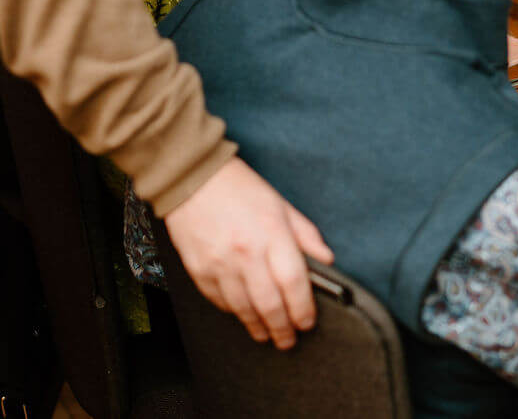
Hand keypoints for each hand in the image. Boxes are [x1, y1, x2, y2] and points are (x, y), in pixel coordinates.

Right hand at [164, 157, 332, 348]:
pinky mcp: (199, 270)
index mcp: (272, 233)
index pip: (294, 283)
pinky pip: (220, 301)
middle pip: (270, 304)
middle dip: (282, 328)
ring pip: (244, 309)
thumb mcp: (280, 204)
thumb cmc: (239, 188)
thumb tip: (326, 260)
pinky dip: (234, 312)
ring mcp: (220, 264)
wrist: (192, 177)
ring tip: (267, 334)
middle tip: (288, 340)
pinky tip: (242, 313)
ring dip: (258, 326)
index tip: (307, 322)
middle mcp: (246, 252)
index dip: (303, 309)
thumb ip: (305, 234)